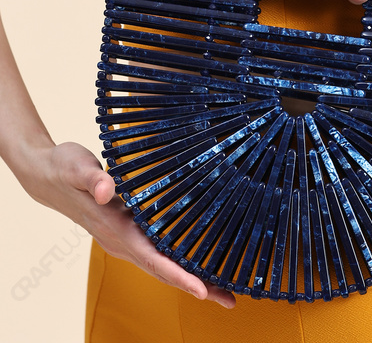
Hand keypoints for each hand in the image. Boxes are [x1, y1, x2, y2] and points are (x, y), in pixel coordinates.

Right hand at [19, 141, 235, 308]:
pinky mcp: (127, 232)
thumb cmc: (63, 170)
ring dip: (190, 279)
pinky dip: (178, 263)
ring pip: (161, 266)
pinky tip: (195, 262)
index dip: (178, 276)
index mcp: (116, 230)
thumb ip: (92, 178)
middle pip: (163, 272)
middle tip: (229, 300)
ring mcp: (124, 240)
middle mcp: (121, 242)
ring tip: (221, 290)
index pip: (152, 260)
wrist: (46, 177)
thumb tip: (105, 190)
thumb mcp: (76, 167)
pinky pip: (157, 254)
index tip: (202, 290)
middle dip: (196, 287)